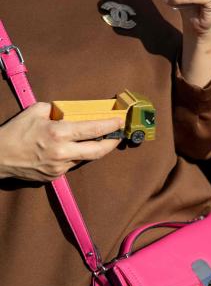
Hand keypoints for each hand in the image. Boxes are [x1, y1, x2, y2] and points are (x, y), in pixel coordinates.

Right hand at [0, 103, 121, 181]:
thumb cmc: (15, 132)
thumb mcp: (36, 111)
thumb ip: (57, 109)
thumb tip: (72, 111)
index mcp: (59, 133)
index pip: (94, 129)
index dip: (110, 125)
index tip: (119, 121)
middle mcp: (62, 152)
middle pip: (98, 151)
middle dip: (112, 143)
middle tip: (118, 135)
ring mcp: (59, 167)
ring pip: (85, 158)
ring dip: (92, 149)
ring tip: (96, 140)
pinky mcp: (54, 176)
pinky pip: (72, 164)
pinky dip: (75, 156)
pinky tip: (72, 149)